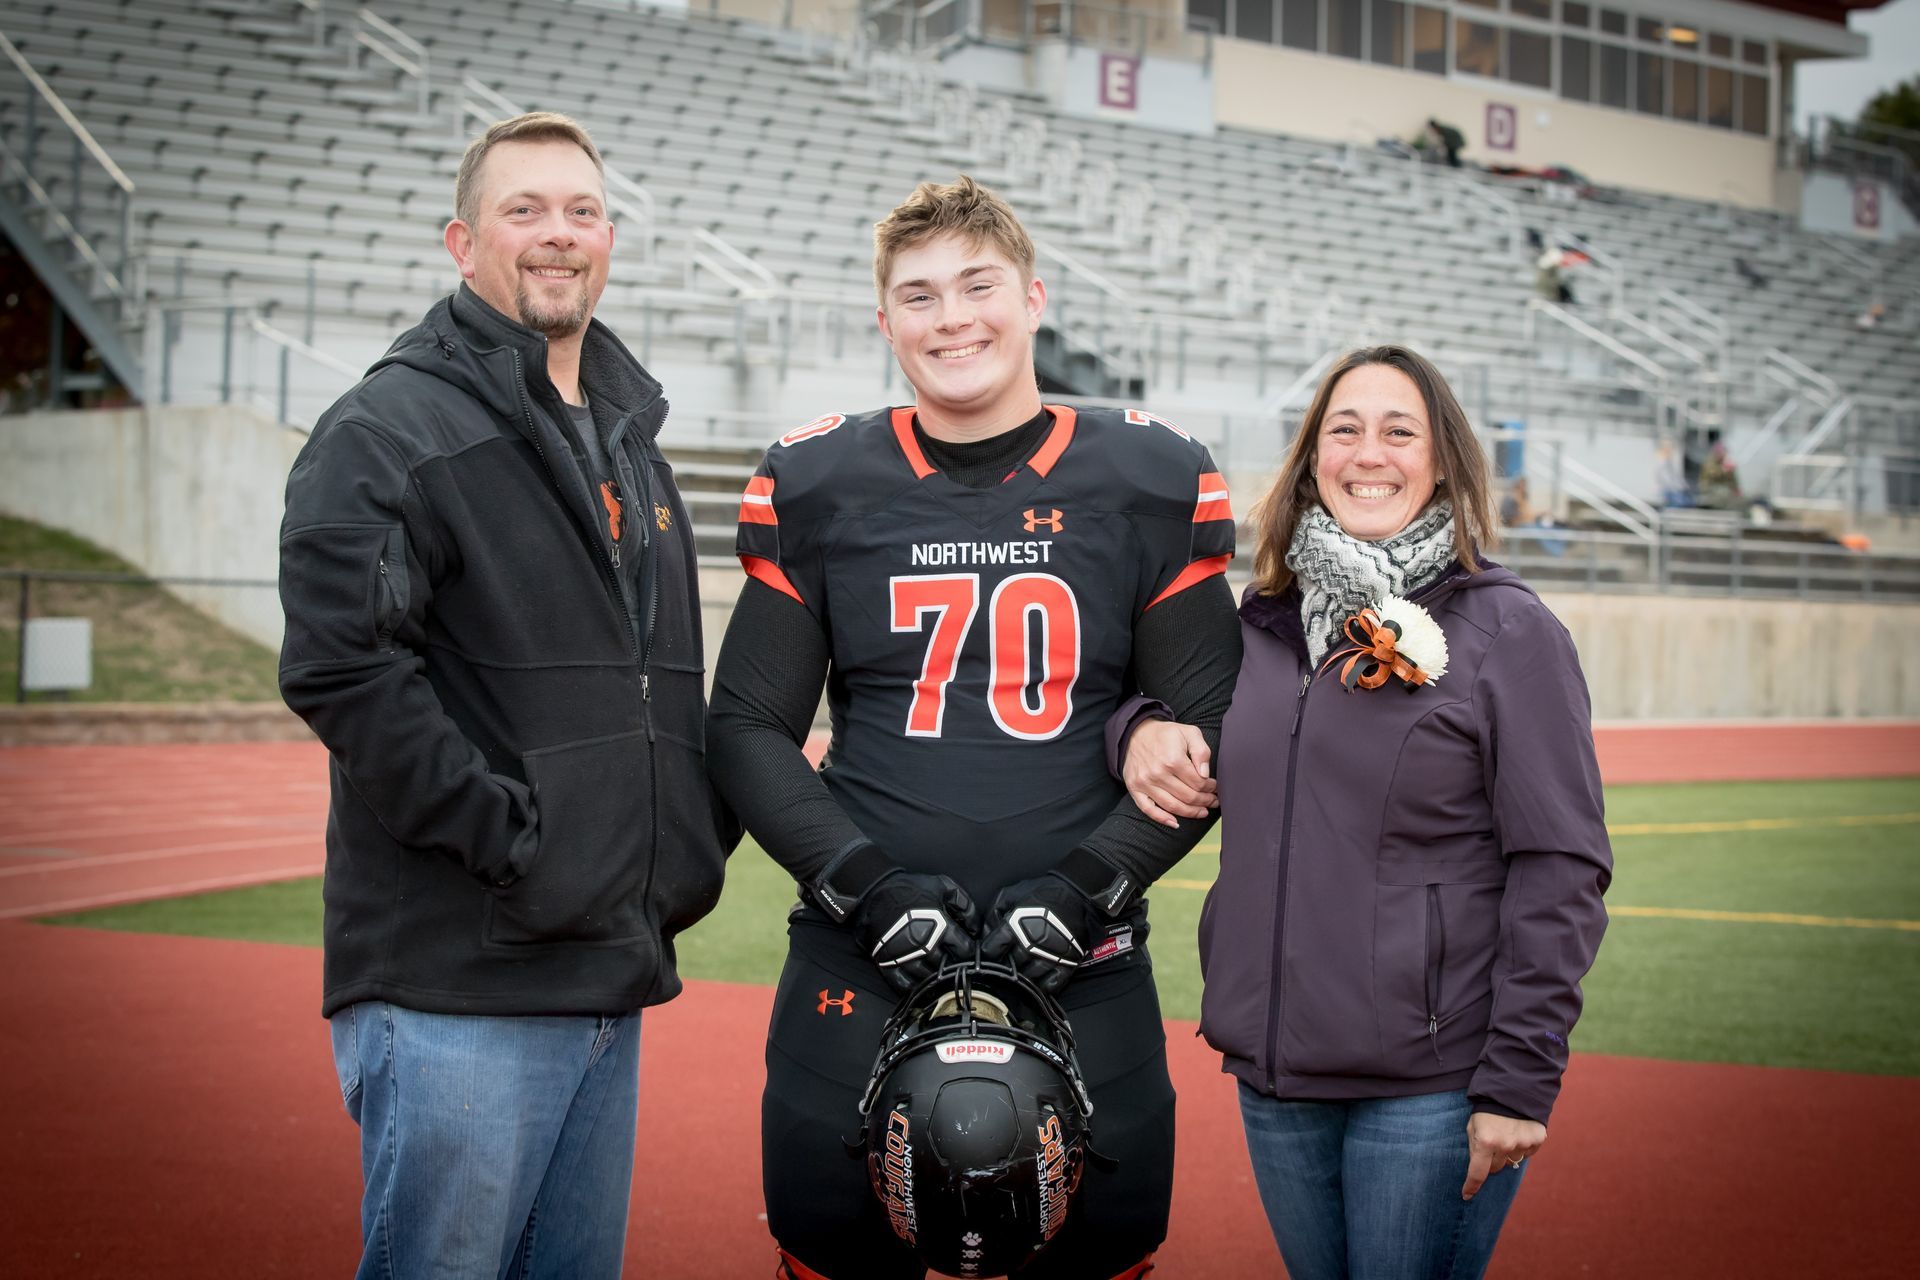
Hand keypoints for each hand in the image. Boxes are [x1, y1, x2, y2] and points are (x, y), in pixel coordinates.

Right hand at [850, 871, 979, 991]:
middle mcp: (924, 944)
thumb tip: (975, 927)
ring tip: (940, 972)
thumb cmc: (909, 888)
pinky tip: (921, 983)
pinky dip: (915, 987)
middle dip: (955, 964)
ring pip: (929, 977)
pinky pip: (904, 985)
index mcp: (940, 926)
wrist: (874, 892)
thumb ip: (964, 903)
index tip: (971, 951)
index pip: (965, 949)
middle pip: (948, 965)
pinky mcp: (889, 963)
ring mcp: (906, 956)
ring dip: (936, 976)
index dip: (971, 951)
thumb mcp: (942, 886)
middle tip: (957, 963)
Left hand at [980, 875, 1106, 993]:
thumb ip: (995, 911)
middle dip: (1004, 965)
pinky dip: (1043, 987)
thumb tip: (984, 932)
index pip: (993, 948)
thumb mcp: (1012, 893)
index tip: (988, 953)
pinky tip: (1038, 982)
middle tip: (1003, 965)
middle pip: (1010, 965)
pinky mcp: (1068, 962)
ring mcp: (1050, 954)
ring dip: (1022, 977)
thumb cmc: (1043, 892)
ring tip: (1020, 973)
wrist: (1077, 893)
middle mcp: (1032, 942)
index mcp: (1016, 925)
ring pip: (1029, 977)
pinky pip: (1052, 984)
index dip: (987, 952)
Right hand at [1122, 719, 1215, 828]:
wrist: (1135, 732)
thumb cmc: (1166, 734)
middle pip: (1188, 797)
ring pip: (1173, 806)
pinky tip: (1176, 823)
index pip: (1198, 783)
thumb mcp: (1189, 733)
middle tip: (1213, 801)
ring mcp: (1145, 782)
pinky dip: (1162, 819)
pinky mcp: (1134, 788)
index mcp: (1173, 759)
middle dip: (1205, 801)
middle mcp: (1158, 773)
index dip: (1211, 787)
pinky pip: (1148, 809)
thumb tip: (1205, 774)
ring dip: (1191, 812)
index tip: (1215, 787)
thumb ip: (1201, 751)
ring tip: (1202, 812)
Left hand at [1462, 1112, 1546, 1199]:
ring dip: (1508, 1152)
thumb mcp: (1473, 1125)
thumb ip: (1475, 1146)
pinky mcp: (1537, 1139)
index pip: (1477, 1173)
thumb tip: (1478, 1168)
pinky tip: (1518, 1131)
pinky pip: (1528, 1152)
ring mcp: (1523, 1143)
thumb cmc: (1487, 1108)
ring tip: (1506, 1133)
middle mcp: (1505, 1146)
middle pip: (1496, 1168)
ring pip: (1513, 1161)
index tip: (1466, 1195)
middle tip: (1491, 1145)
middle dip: (1491, 1161)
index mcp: (1485, 1142)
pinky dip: (1522, 1146)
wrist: (1513, 1088)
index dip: (1471, 1186)